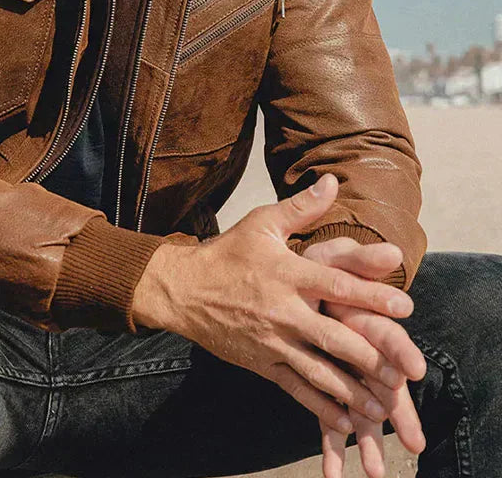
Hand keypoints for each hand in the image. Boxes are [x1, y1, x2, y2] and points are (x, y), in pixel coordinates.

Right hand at [133, 173, 415, 434]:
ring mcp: (272, 341)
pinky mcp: (262, 363)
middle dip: (374, 355)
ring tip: (385, 405)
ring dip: (354, 390)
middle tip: (408, 369)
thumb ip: (300, 207)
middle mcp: (283, 310)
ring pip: (319, 371)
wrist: (182, 289)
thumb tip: (331, 181)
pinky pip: (296, 389)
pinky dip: (322, 407)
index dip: (371, 295)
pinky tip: (347, 421)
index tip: (405, 306)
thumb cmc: (227, 253)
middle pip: (335, 337)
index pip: (335, 285)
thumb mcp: (261, 223)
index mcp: (287, 273)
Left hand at [303, 238, 427, 477]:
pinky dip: (332, 441)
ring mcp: (343, 369)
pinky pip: (328, 415)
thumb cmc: (317, 270)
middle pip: (383, 383)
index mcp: (365, 319)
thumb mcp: (332, 258)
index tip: (412, 370)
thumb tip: (391, 250)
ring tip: (374, 472)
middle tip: (412, 441)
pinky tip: (334, 470)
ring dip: (369, 440)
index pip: (386, 336)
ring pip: (360, 407)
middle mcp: (360, 349)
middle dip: (397, 410)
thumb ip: (358, 257)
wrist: (294, 281)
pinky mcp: (323, 381)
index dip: (399, 351)